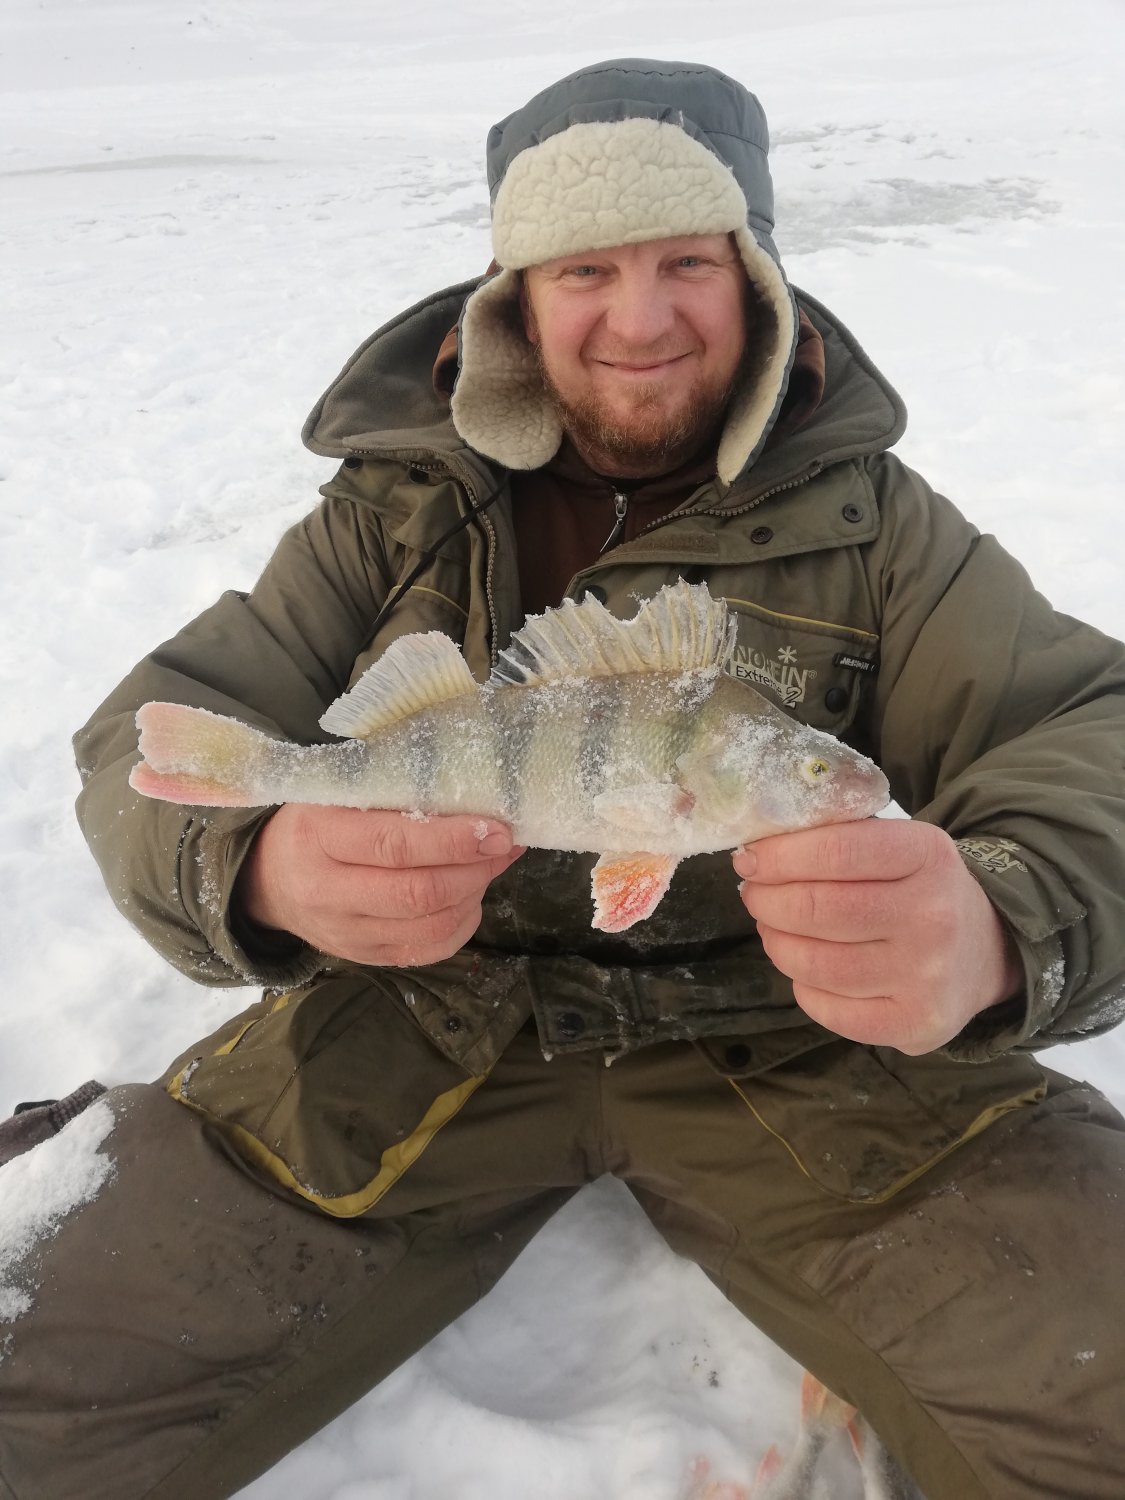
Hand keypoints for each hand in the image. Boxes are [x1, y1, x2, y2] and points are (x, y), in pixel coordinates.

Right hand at [235, 803, 524, 966]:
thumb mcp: (338, 790)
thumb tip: (473, 792)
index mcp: (318, 836)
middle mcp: (327, 892)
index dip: (452, 840)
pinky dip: (461, 924)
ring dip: (474, 894)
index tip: (496, 828)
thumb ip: (392, 788)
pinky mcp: (364, 956)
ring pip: (428, 926)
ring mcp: (345, 933)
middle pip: (417, 893)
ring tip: (491, 863)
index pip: (393, 844)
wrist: (269, 879)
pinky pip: (427, 950)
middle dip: (474, 869)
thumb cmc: (316, 820)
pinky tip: (470, 896)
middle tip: (505, 843)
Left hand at [733, 819, 1021, 1053]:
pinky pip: (826, 1007)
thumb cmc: (920, 889)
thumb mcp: (899, 845)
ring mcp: (926, 976)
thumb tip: (759, 850)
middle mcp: (933, 917)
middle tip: (754, 894)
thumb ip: (839, 839)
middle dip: (766, 900)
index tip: (749, 859)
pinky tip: (806, 968)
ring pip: (814, 962)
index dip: (778, 856)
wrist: (986, 951)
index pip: (836, 851)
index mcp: (928, 855)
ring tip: (773, 928)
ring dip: (776, 941)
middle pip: (817, 909)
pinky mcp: (915, 1023)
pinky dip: (801, 985)